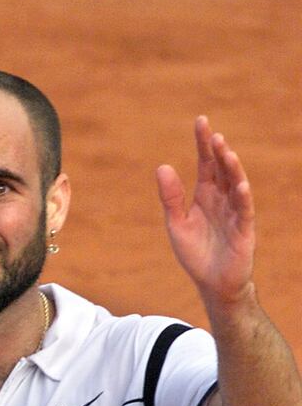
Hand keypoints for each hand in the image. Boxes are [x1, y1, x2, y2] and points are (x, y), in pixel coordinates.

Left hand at [156, 116, 254, 305]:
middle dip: (218, 151)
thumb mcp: (176, 224)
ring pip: (235, 186)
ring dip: (232, 170)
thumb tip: (162, 166)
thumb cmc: (195, 253)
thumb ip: (171, 198)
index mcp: (204, 196)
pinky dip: (242, 198)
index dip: (203, 144)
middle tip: (213, 133)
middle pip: (221, 170)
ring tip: (226, 152)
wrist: (212, 283)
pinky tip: (239, 185)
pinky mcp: (244, 230)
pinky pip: (244, 211)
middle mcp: (221, 200)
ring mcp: (234, 213)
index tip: (201, 122)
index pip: (205, 164)